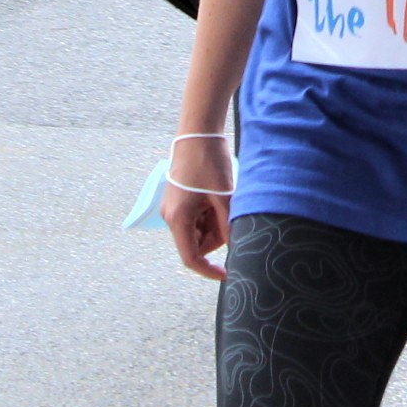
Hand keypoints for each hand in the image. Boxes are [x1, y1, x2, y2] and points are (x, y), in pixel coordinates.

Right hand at [161, 137, 233, 282]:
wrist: (198, 132)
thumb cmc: (209, 162)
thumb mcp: (224, 195)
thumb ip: (228, 224)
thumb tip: (236, 247)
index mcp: (178, 219)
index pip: (191, 258)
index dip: (208, 270)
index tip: (227, 274)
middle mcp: (171, 217)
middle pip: (197, 243)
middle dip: (217, 236)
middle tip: (232, 215)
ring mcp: (174, 208)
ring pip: (198, 230)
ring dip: (214, 223)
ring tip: (225, 199)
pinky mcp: (180, 200)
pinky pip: (196, 217)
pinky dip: (210, 213)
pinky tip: (219, 196)